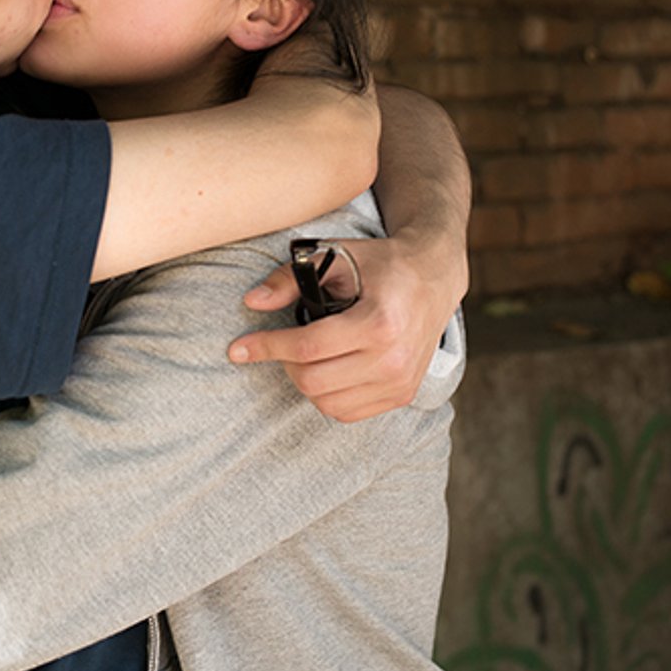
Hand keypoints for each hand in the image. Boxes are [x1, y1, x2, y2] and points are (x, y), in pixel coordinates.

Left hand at [227, 232, 464, 421]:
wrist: (433, 277)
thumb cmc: (381, 264)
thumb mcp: (336, 257)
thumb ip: (290, 278)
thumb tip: (251, 302)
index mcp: (379, 322)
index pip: (307, 348)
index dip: (265, 348)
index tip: (237, 349)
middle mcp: (393, 358)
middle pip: (313, 381)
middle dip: (284, 363)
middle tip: (282, 344)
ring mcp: (400, 382)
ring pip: (326, 403)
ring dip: (304, 380)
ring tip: (307, 354)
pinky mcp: (401, 395)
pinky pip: (346, 412)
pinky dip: (326, 396)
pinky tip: (326, 369)